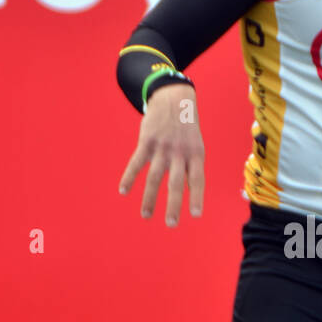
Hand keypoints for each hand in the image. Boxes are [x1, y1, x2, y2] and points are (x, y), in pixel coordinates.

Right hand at [118, 83, 204, 226]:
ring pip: (155, 177)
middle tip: (172, 224)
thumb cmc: (186, 127)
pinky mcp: (147, 141)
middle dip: (174, 205)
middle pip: (176, 183)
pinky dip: (129, 177)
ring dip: (150, 198)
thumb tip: (187, 192)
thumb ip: (191, 165)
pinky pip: (137, 163)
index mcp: (195, 154)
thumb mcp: (196, 143)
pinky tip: (123, 191)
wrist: (174, 98)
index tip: (196, 215)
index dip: (196, 197)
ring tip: (146, 215)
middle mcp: (180, 152)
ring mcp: (163, 147)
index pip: (197, 180)